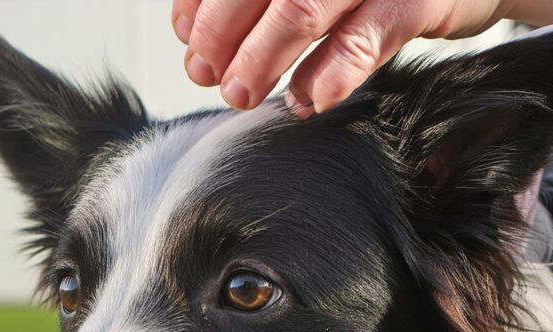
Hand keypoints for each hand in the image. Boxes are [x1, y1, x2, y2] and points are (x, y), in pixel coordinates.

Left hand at [172, 0, 513, 116]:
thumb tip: (194, 32)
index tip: (187, 38)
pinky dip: (330, 75)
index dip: (202, 2)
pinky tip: (309, 100)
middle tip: (208, 74)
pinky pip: (365, 39)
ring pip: (301, 9)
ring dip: (263, 59)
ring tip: (243, 93)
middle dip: (221, 34)